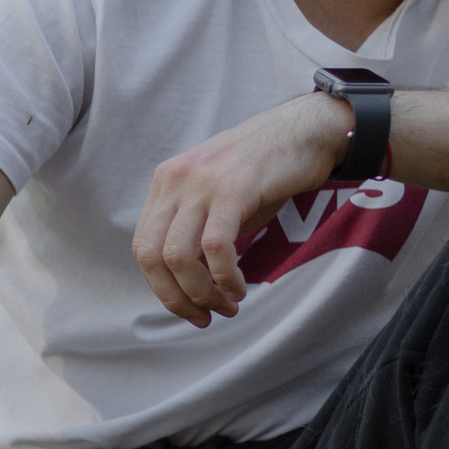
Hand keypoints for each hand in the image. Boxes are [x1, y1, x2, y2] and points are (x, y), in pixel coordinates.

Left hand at [133, 92, 355, 326]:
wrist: (305, 131)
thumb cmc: (265, 170)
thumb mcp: (216, 195)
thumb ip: (194, 228)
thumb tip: (187, 281)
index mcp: (165, 183)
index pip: (143, 247)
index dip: (161, 287)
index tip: (187, 309)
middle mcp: (175, 180)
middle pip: (153, 256)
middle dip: (177, 298)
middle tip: (205, 317)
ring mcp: (201, 183)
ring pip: (180, 257)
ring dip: (202, 293)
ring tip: (227, 305)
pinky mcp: (233, 189)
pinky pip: (216, 247)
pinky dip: (225, 277)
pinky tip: (239, 287)